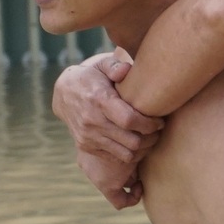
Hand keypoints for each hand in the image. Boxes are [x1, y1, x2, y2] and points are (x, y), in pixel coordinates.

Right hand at [52, 50, 163, 207]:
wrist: (63, 93)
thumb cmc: (91, 77)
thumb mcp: (101, 65)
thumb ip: (115, 65)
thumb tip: (126, 70)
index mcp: (98, 100)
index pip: (129, 120)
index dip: (149, 124)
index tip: (160, 122)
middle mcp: (92, 121)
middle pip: (131, 140)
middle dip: (151, 138)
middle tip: (158, 130)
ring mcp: (87, 136)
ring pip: (126, 154)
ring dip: (142, 148)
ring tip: (149, 138)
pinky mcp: (85, 146)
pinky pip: (115, 158)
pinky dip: (129, 154)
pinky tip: (136, 143)